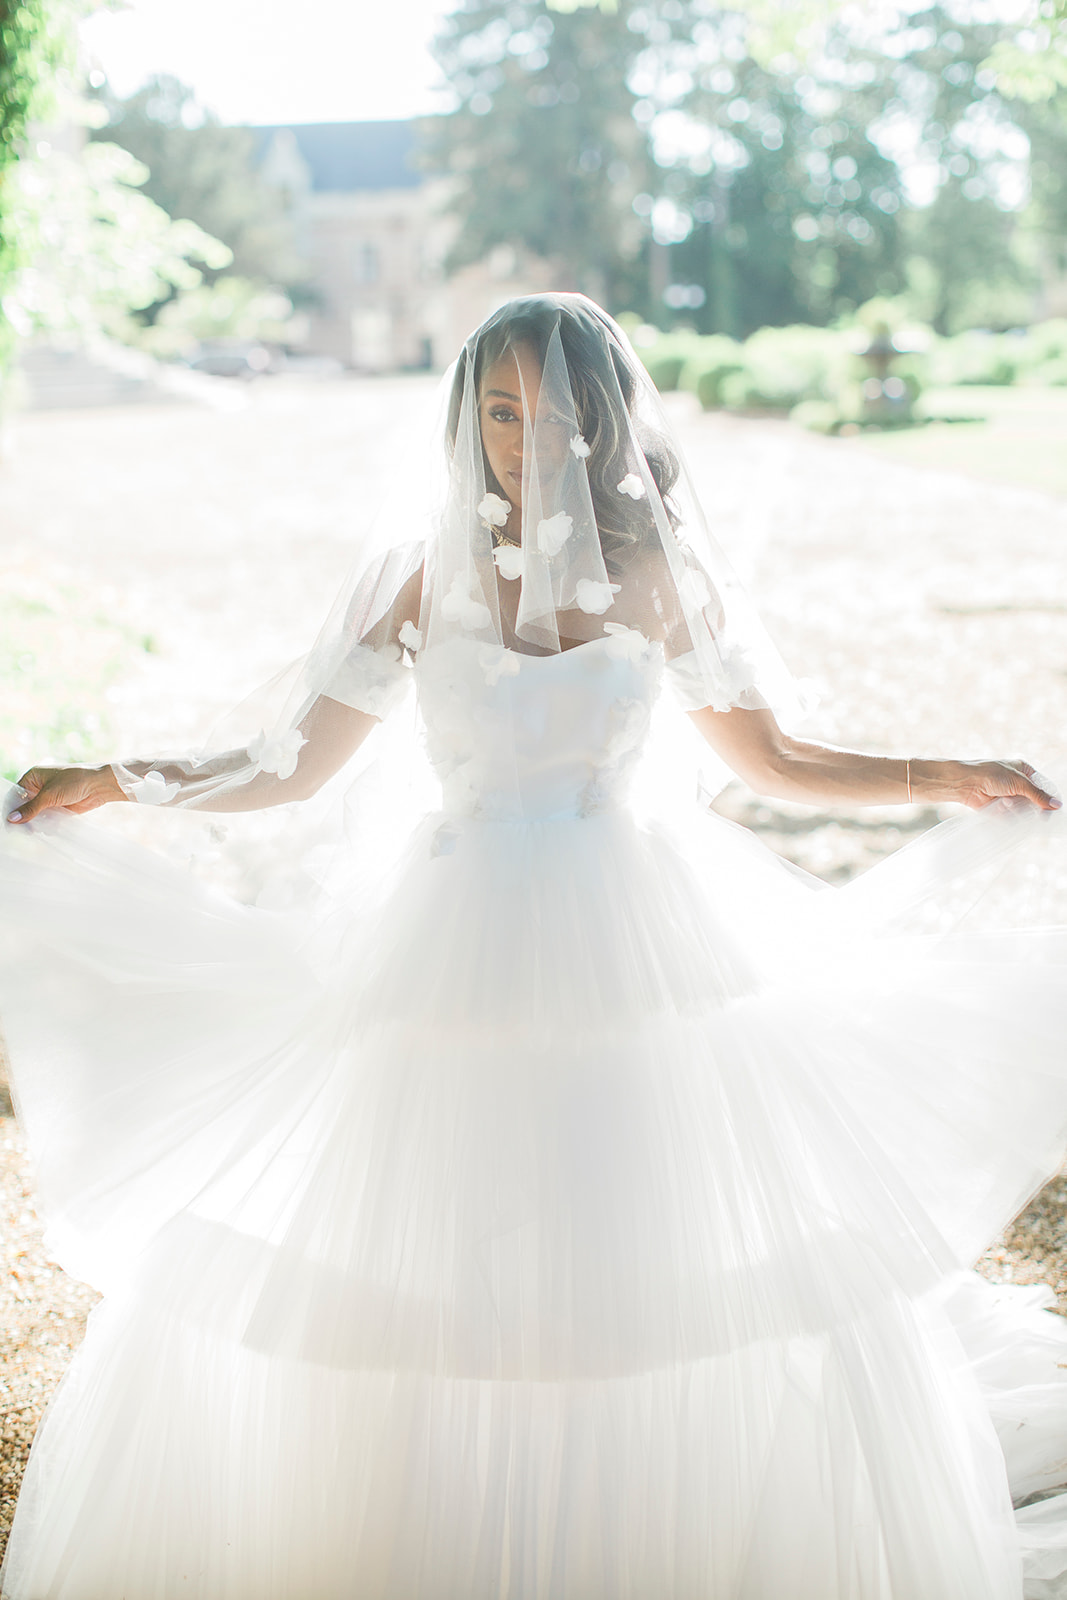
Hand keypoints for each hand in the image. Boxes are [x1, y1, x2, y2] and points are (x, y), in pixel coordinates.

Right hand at [6, 765, 126, 824]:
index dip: (12, 808)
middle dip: (25, 818)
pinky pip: (49, 819)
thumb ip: (30, 808)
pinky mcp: (60, 808)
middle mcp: (40, 788)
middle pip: (25, 806)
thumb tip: (11, 818)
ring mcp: (50, 798)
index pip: (15, 794)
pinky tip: (50, 829)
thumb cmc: (74, 781)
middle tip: (25, 831)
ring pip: (37, 815)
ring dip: (38, 823)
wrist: (99, 785)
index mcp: (33, 777)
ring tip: (39, 829)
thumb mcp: (49, 795)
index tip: (9, 822)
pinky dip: (48, 825)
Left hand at [942, 758, 1061, 811]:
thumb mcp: (1018, 782)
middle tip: (1039, 816)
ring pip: (1024, 811)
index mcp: (1024, 771)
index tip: (1054, 809)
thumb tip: (1056, 805)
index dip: (1050, 798)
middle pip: (1036, 801)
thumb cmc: (989, 775)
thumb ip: (1038, 795)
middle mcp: (1018, 784)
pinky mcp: (1001, 809)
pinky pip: (1012, 818)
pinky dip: (1010, 816)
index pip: (1044, 786)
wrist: (965, 783)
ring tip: (1006, 802)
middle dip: (1034, 807)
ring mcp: (1010, 797)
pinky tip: (1001, 808)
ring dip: (1018, 809)